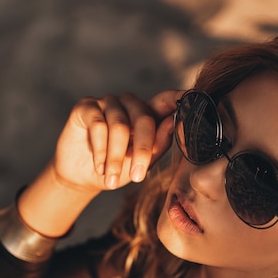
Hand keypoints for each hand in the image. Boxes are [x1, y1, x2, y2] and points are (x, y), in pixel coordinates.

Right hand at [51, 90, 182, 192]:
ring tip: (111, 179)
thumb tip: (173, 123)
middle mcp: (129, 103)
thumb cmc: (119, 168)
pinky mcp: (86, 106)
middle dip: (142, 150)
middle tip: (137, 178)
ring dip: (116, 157)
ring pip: (118, 125)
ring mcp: (107, 102)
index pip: (167, 100)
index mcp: (148, 113)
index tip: (194, 99)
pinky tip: (99, 167)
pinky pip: (98, 125)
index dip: (179, 98)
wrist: (83, 177)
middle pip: (143, 118)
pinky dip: (99, 150)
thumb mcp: (142, 163)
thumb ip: (159, 144)